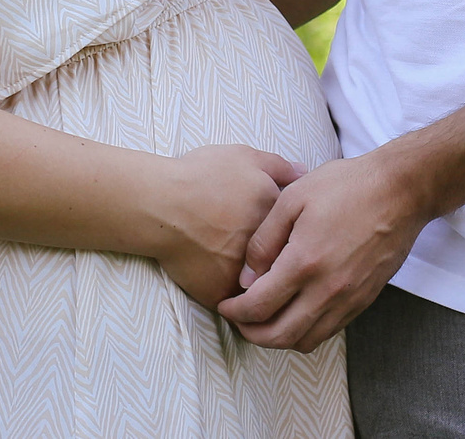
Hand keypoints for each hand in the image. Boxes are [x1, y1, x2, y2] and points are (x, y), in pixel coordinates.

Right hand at [148, 144, 304, 309]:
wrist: (161, 206)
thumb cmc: (200, 177)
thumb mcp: (244, 157)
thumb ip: (279, 166)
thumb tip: (303, 173)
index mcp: (278, 222)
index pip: (298, 234)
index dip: (287, 232)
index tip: (274, 230)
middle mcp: (268, 253)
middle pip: (281, 263)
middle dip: (277, 261)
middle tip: (251, 250)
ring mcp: (245, 277)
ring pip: (260, 289)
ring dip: (257, 286)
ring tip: (241, 272)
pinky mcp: (220, 294)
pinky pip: (234, 306)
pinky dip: (233, 301)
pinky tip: (226, 286)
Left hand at [217, 149, 428, 351]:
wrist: (400, 191)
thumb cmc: (345, 186)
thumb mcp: (293, 198)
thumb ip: (264, 240)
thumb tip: (246, 277)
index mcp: (304, 263)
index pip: (260, 307)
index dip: (235, 312)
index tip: (224, 304)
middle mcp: (328, 290)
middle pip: (281, 336)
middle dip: (252, 334)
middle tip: (238, 321)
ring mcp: (349, 299)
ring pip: (307, 340)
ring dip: (279, 339)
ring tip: (263, 320)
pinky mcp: (364, 299)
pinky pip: (329, 330)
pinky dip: (306, 331)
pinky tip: (295, 312)